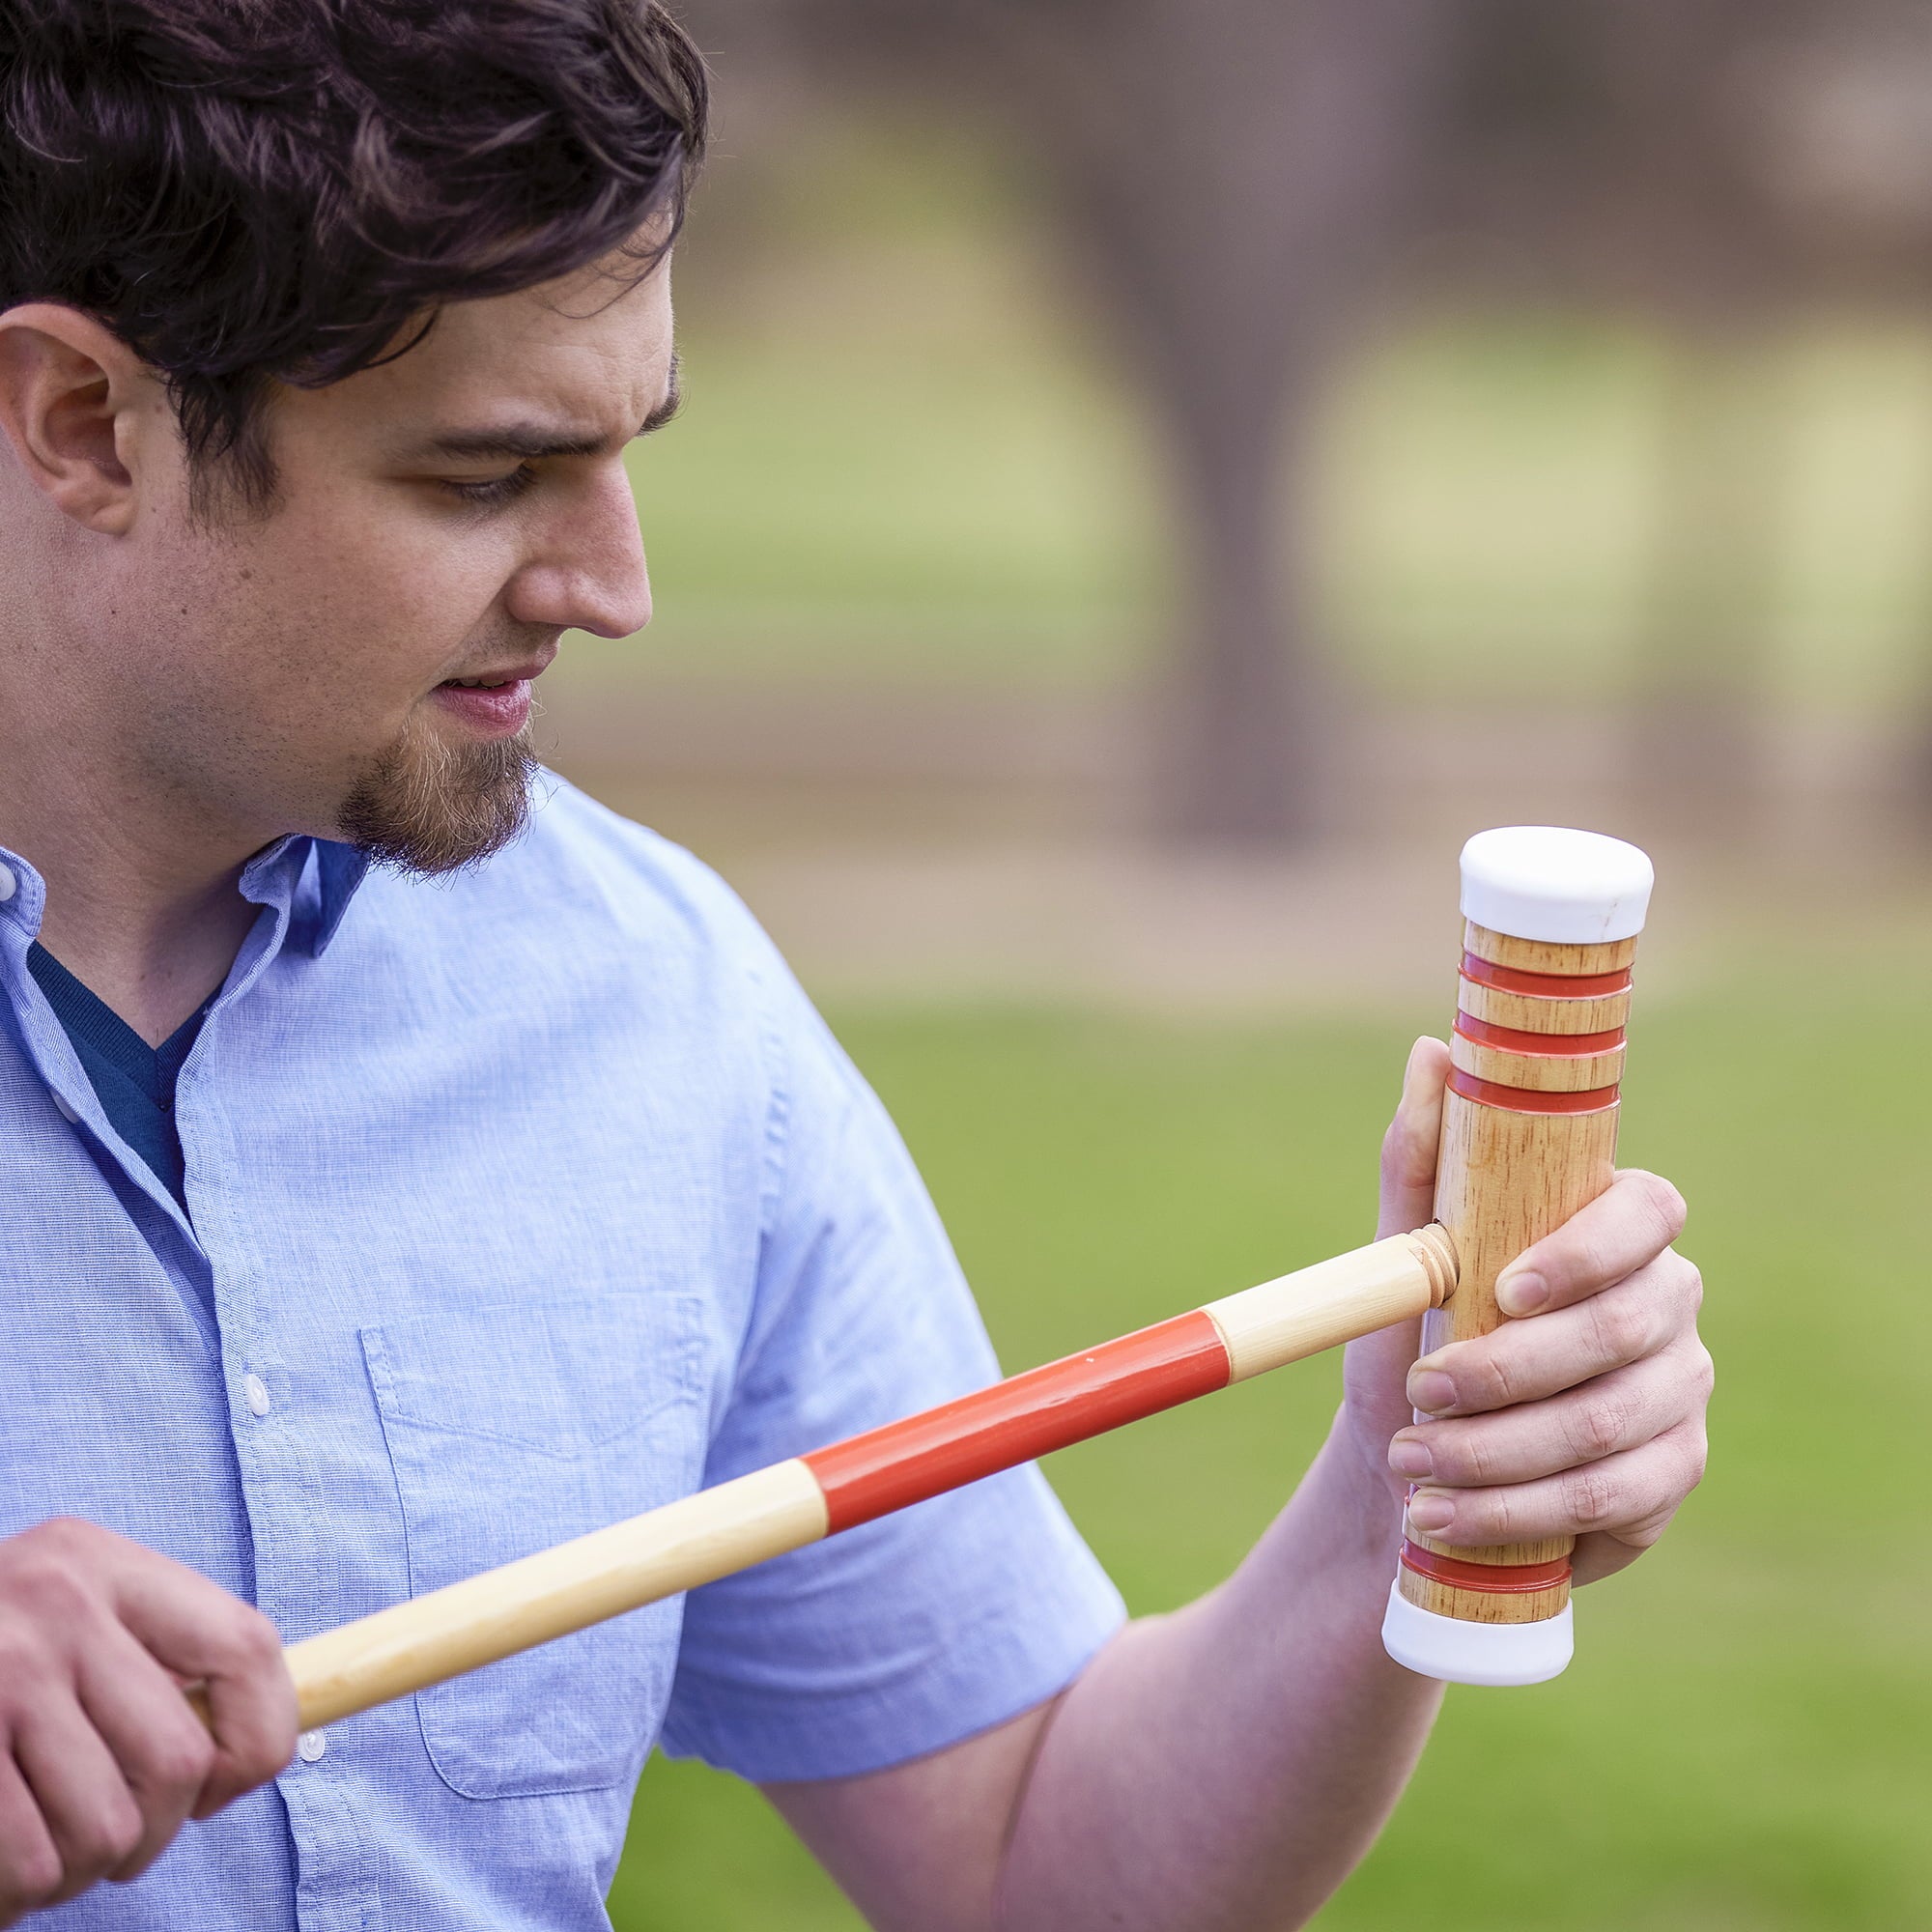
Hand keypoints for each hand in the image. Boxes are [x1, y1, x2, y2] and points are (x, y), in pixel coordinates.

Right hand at [0, 1518, 295, 1921]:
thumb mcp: (62, 1610)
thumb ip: (144, 1656)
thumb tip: (243, 1751)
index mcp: (105, 1565)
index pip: (246, 1649)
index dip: (259, 1737)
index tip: (222, 1786)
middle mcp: (57, 1604)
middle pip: (178, 1761)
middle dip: (155, 1833)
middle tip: (115, 1842)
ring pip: (103, 1830)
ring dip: (78, 1873)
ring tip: (43, 1855)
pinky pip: (28, 1863)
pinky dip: (20, 1896)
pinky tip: (2, 1871)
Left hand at [1342, 1037, 1711, 1584]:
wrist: (1410, 1465)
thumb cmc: (1413, 1341)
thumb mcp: (1402, 1256)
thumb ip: (1422, 1160)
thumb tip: (1431, 1053)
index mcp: (1615, 1232)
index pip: (1649, 1212)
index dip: (1589, 1249)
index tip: (1501, 1288)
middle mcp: (1668, 1306)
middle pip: (1628, 1327)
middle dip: (1512, 1369)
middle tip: (1419, 1392)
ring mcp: (1680, 1395)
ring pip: (1612, 1424)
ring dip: (1498, 1451)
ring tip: (1410, 1463)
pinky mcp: (1670, 1480)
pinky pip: (1613, 1500)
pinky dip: (1516, 1510)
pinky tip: (1446, 1517)